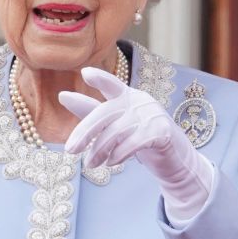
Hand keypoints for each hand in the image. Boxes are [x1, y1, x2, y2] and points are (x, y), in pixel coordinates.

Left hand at [59, 67, 213, 224]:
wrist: (175, 160)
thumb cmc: (141, 139)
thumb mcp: (115, 125)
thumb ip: (91, 111)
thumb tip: (63, 95)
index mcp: (128, 96)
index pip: (112, 84)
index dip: (100, 79)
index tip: (84, 73)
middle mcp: (140, 101)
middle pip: (105, 113)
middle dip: (85, 132)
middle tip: (69, 150)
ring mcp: (152, 114)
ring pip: (116, 131)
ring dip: (99, 150)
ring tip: (90, 165)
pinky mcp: (163, 131)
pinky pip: (134, 142)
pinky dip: (119, 154)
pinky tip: (111, 163)